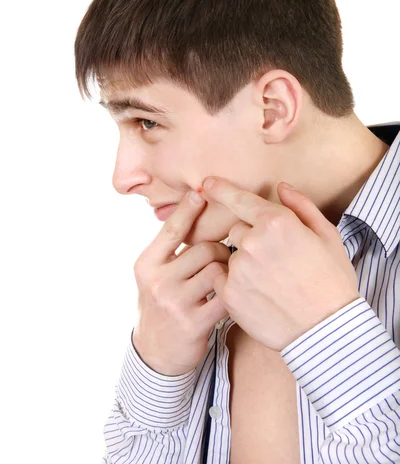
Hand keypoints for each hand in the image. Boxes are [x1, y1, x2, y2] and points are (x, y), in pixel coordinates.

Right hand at [132, 191, 230, 375]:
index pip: (171, 231)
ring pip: (216, 269)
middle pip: (203, 249)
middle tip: (225, 255)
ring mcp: (174, 303)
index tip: (200, 194)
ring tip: (227, 275)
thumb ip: (169, 249)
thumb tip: (193, 207)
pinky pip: (224, 296)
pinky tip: (232, 294)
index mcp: (146, 264)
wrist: (155, 352)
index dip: (187, 211)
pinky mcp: (193, 323)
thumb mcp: (154, 274)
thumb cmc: (162, 302)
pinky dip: (231, 292)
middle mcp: (157, 281)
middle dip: (220, 249)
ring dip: (227, 270)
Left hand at [201, 177, 359, 350]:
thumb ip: (301, 206)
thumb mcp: (327, 236)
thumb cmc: (332, 281)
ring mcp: (238, 269)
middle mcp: (252, 241)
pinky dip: (236, 285)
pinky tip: (259, 296)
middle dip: (250, 240)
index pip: (239, 199)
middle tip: (274, 261)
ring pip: (231, 257)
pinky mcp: (229, 294)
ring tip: (271, 284)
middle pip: (236, 231)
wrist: (328, 330)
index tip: (206, 184)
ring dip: (244, 264)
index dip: (221, 189)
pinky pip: (224, 280)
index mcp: (276, 222)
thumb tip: (282, 187)